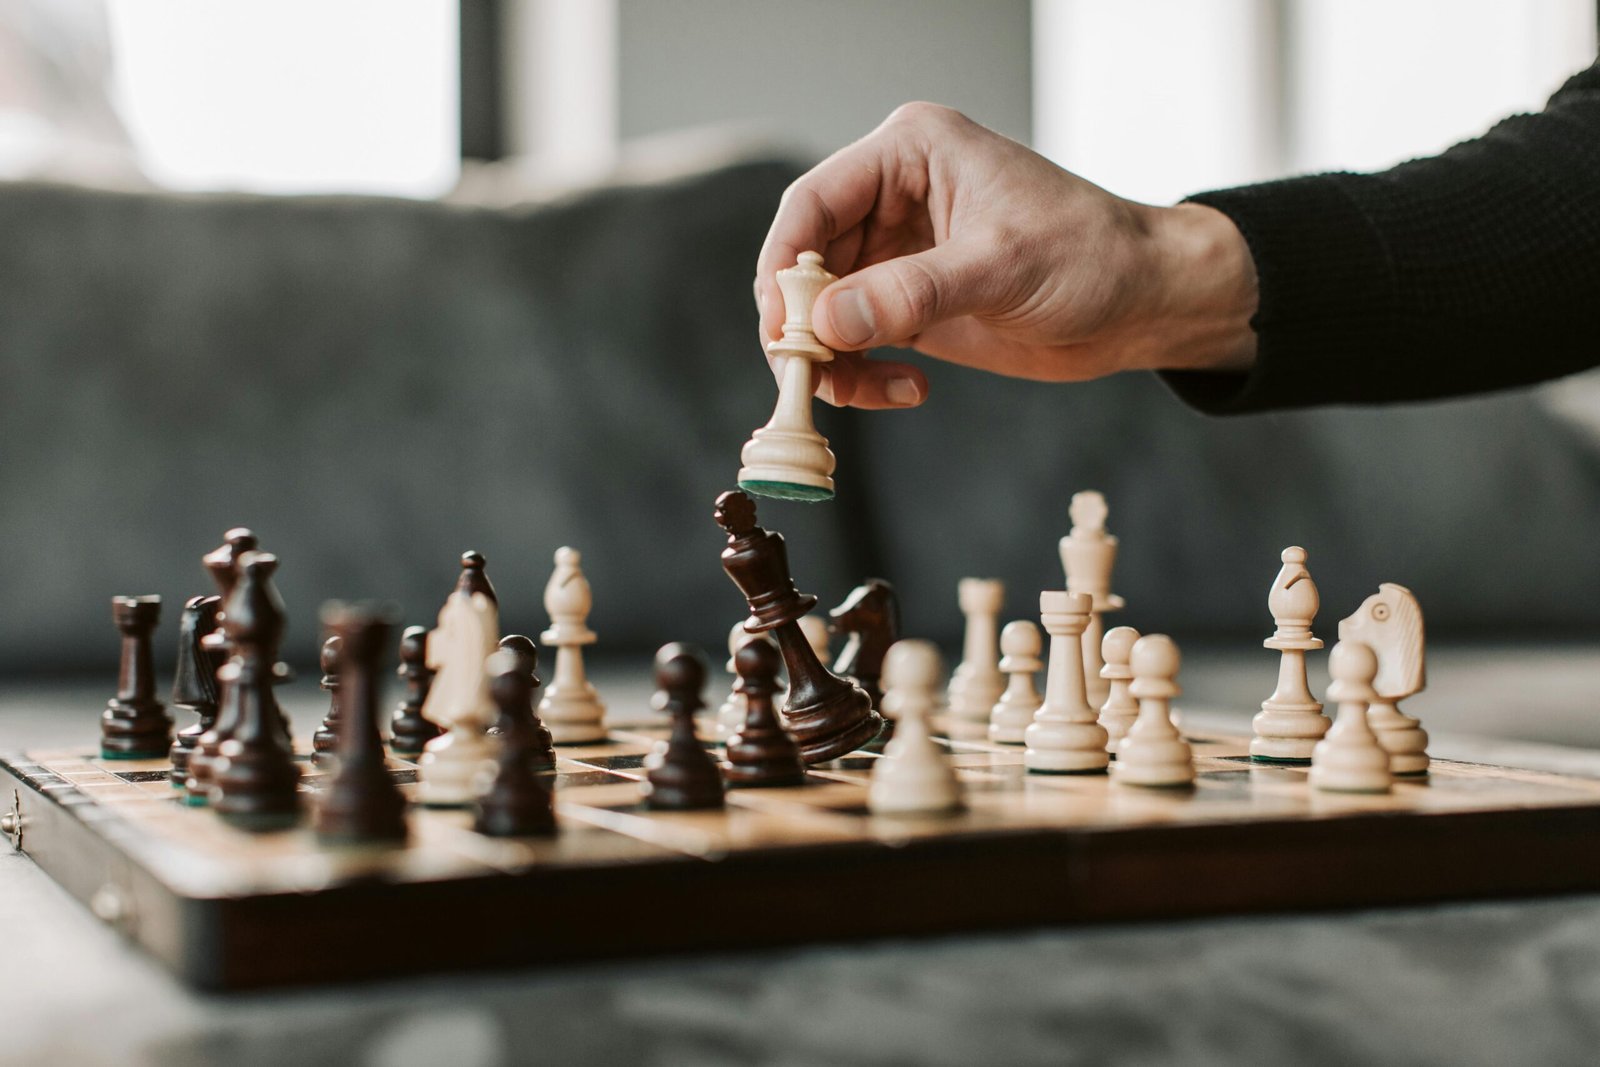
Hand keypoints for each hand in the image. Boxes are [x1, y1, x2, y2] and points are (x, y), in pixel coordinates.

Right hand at [755, 102, 1259, 408]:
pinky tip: (906, 391)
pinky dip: (861, 375)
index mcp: (911, 155)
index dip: (785, 267)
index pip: (813, 203)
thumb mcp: (1001, 267)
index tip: (783, 328)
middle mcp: (893, 198)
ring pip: (823, 310)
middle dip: (802, 325)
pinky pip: (855, 342)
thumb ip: (910, 293)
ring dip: (830, 360)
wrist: (1143, 303)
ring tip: (863, 393)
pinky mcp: (910, 303)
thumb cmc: (1092, 255)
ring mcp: (898, 254)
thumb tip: (826, 324)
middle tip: (810, 378)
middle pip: (806, 263)